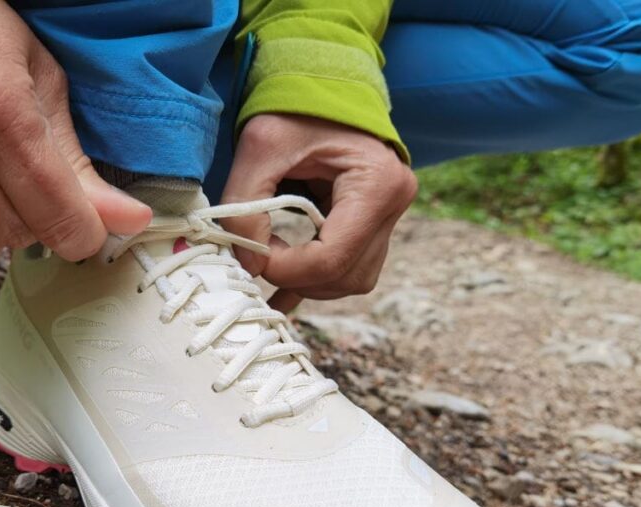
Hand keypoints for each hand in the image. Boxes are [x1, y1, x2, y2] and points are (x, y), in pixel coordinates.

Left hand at [221, 115, 416, 312]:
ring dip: (309, 281)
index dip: (289, 270)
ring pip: (352, 280)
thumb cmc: (295, 105)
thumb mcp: (261, 145)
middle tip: (258, 259)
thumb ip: (245, 203)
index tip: (253, 256)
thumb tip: (248, 262)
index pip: (334, 257)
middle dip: (298, 278)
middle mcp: (395, 204)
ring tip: (271, 263)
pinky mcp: (375, 224)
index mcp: (377, 183)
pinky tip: (283, 289)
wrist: (320, 83)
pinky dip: (316, 280)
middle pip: (346, 276)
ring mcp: (390, 216)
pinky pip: (351, 269)